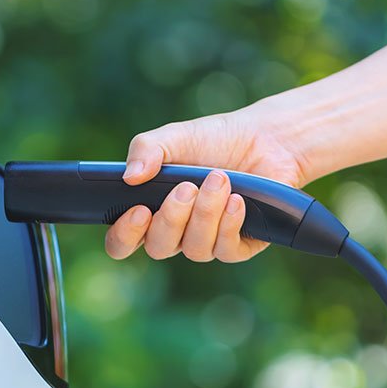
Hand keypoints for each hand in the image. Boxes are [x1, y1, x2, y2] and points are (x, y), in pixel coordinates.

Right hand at [104, 107, 308, 262]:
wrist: (264, 139)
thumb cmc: (213, 140)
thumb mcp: (174, 137)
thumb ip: (145, 149)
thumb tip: (130, 177)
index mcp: (150, 211)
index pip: (123, 242)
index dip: (125, 235)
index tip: (139, 210)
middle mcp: (176, 232)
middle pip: (159, 247)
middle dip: (172, 218)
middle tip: (187, 187)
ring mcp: (206, 241)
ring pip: (196, 249)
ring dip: (206, 213)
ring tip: (219, 179)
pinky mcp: (239, 245)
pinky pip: (226, 250)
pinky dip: (229, 223)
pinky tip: (236, 199)